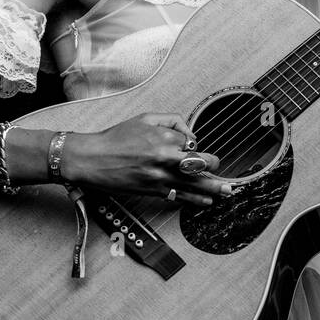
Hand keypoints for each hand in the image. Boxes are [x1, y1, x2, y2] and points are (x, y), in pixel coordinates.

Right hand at [61, 112, 229, 206]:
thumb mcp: (144, 118)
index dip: (190, 144)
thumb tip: (190, 133)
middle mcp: (164, 158)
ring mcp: (160, 177)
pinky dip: (194, 199)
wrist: (91, 159)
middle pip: (200, 163)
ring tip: (227, 191)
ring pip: (194, 183)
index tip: (187, 147)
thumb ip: (171, 120)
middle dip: (213, 165)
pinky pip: (179, 196)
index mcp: (163, 137)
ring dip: (213, 188)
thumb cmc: (116, 138)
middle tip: (220, 168)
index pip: (190, 142)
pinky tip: (206, 201)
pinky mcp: (153, 190)